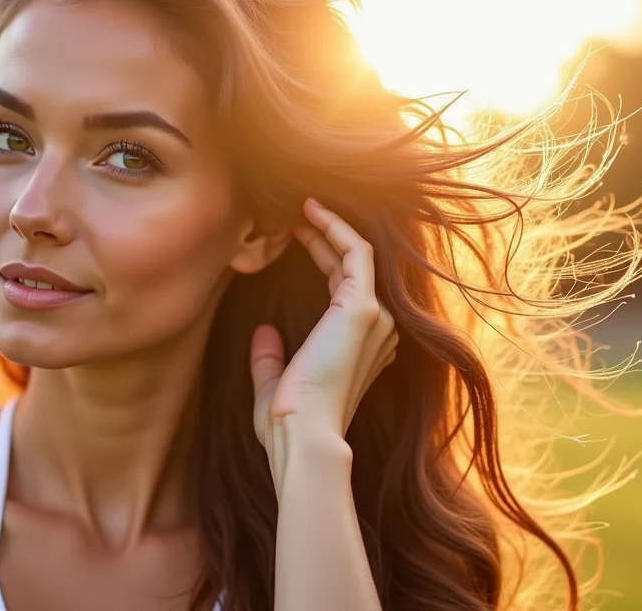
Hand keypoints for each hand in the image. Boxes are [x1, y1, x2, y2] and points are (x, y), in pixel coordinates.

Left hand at [251, 198, 398, 447]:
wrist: (303, 435)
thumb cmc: (290, 421)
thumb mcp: (273, 385)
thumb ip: (270, 359)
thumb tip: (263, 331)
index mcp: (362, 347)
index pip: (346, 289)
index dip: (324, 258)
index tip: (296, 236)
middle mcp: (377, 330)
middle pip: (353, 268)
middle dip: (326, 237)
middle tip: (296, 214)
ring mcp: (374, 317)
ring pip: (358, 255)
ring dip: (331, 227)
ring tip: (302, 206)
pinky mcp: (363, 307)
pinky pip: (357, 253)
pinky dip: (337, 228)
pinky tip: (312, 213)